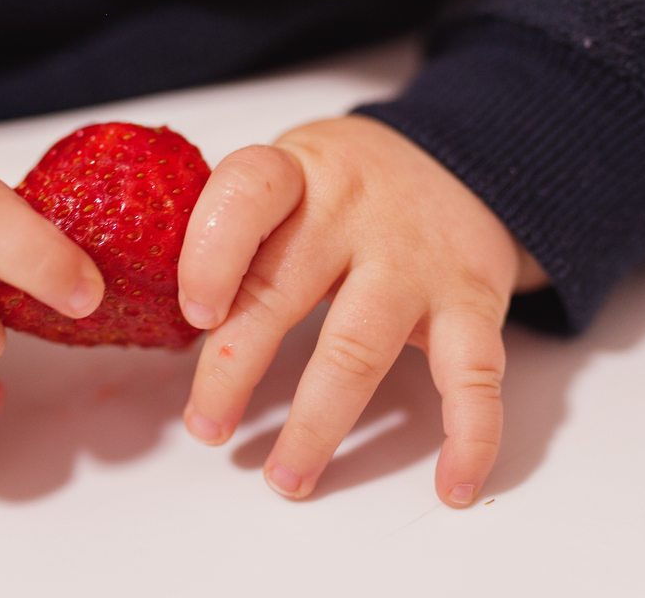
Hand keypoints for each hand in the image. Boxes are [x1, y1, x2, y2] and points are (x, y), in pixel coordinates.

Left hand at [176, 115, 546, 504]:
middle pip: (282, 291)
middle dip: (235, 369)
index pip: (247, 195)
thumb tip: (169, 320)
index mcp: (296, 175)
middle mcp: (354, 213)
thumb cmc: (347, 187)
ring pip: (360, 348)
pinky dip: (469, 436)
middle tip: (208, 428)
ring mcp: (416, 260)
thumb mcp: (288, 176)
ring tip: (287, 475)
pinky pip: (475, 375)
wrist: (464, 161)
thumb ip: (236, 231)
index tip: (195, 315)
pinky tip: (450, 483)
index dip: (212, 253)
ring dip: (318, 423)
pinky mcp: (473, 300)